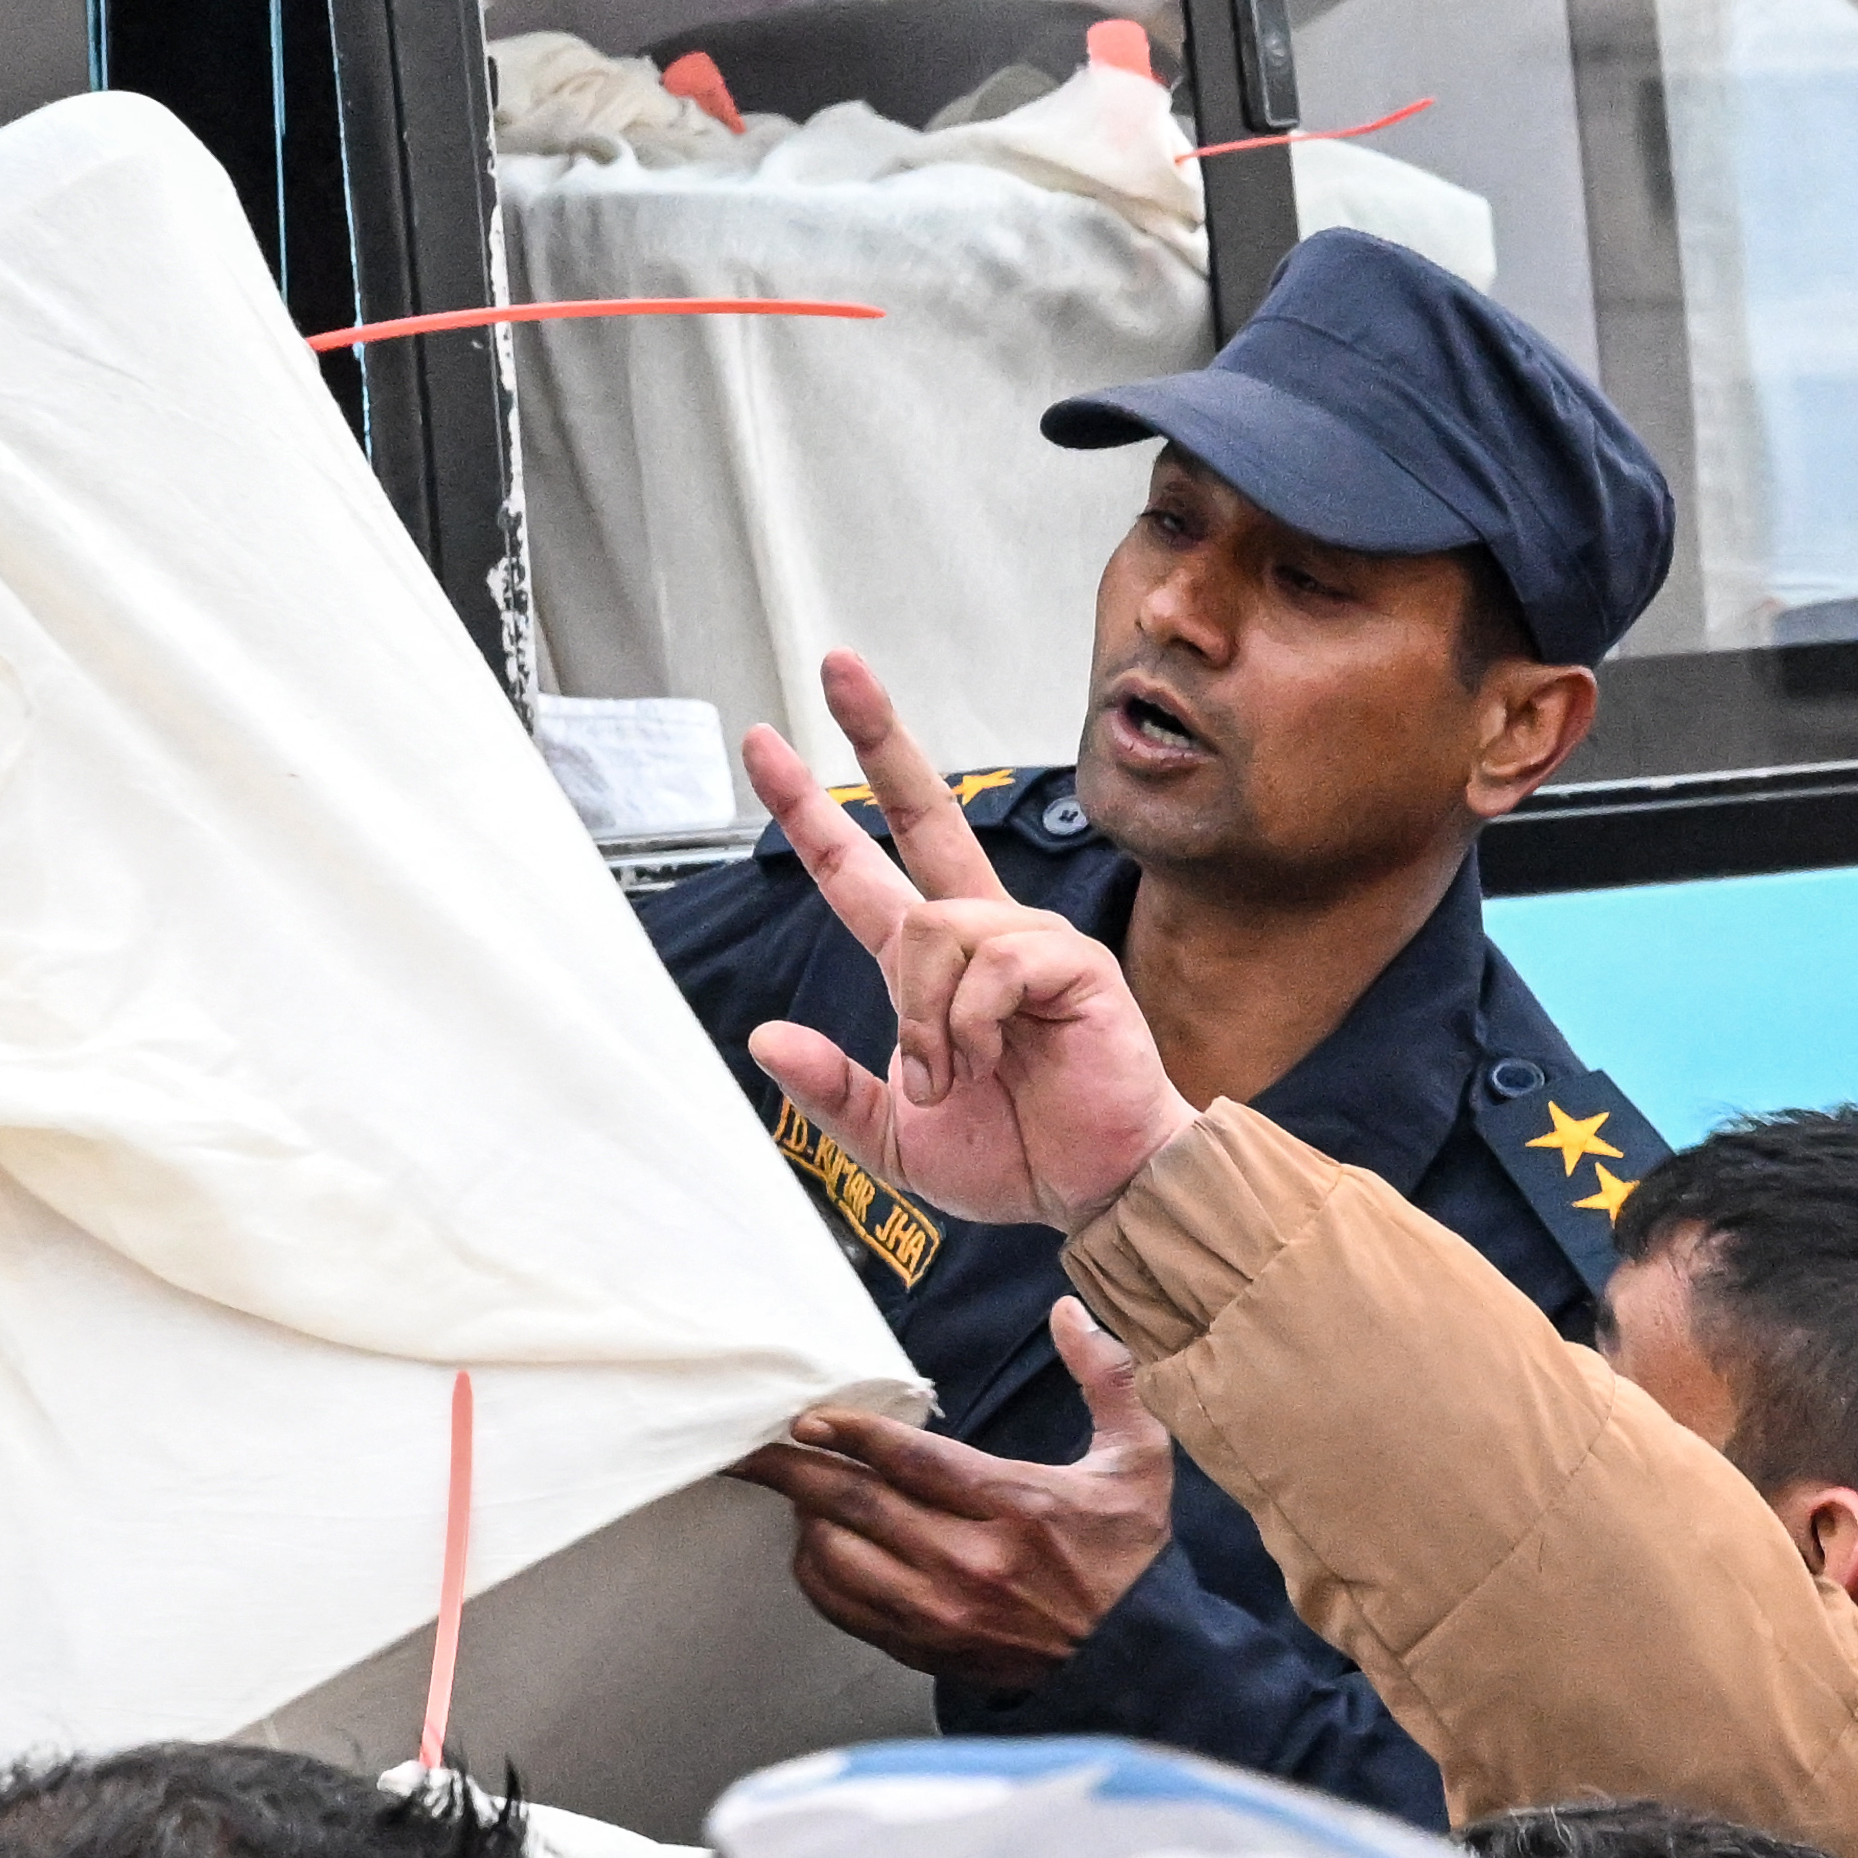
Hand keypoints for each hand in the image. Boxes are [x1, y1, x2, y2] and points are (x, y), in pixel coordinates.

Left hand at [732, 676, 1194, 1234]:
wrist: (1093, 1191)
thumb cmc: (1015, 1154)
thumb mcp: (893, 1136)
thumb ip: (831, 1088)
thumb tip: (764, 1038)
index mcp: (931, 967)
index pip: (862, 869)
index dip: (813, 809)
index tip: (769, 746)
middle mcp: (980, 936)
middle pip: (926, 812)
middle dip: (878, 735)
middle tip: (835, 666)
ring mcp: (1029, 941)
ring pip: (931, 927)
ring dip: (922, 1016)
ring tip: (948, 1074)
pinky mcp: (1072, 962)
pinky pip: (988, 962)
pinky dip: (966, 1023)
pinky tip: (987, 1059)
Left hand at [738, 1302, 1178, 1685]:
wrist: (1136, 1662)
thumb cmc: (1130, 1556)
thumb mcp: (1138, 1459)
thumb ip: (1106, 1377)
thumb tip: (1070, 1311)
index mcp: (1018, 1506)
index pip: (910, 1460)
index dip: (850, 1433)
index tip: (808, 1417)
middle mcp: (972, 1562)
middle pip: (856, 1506)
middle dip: (794, 1470)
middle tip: (751, 1447)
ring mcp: (943, 1613)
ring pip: (838, 1558)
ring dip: (806, 1521)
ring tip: (798, 1491)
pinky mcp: (927, 1648)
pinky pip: (845, 1607)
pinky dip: (818, 1573)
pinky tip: (817, 1544)